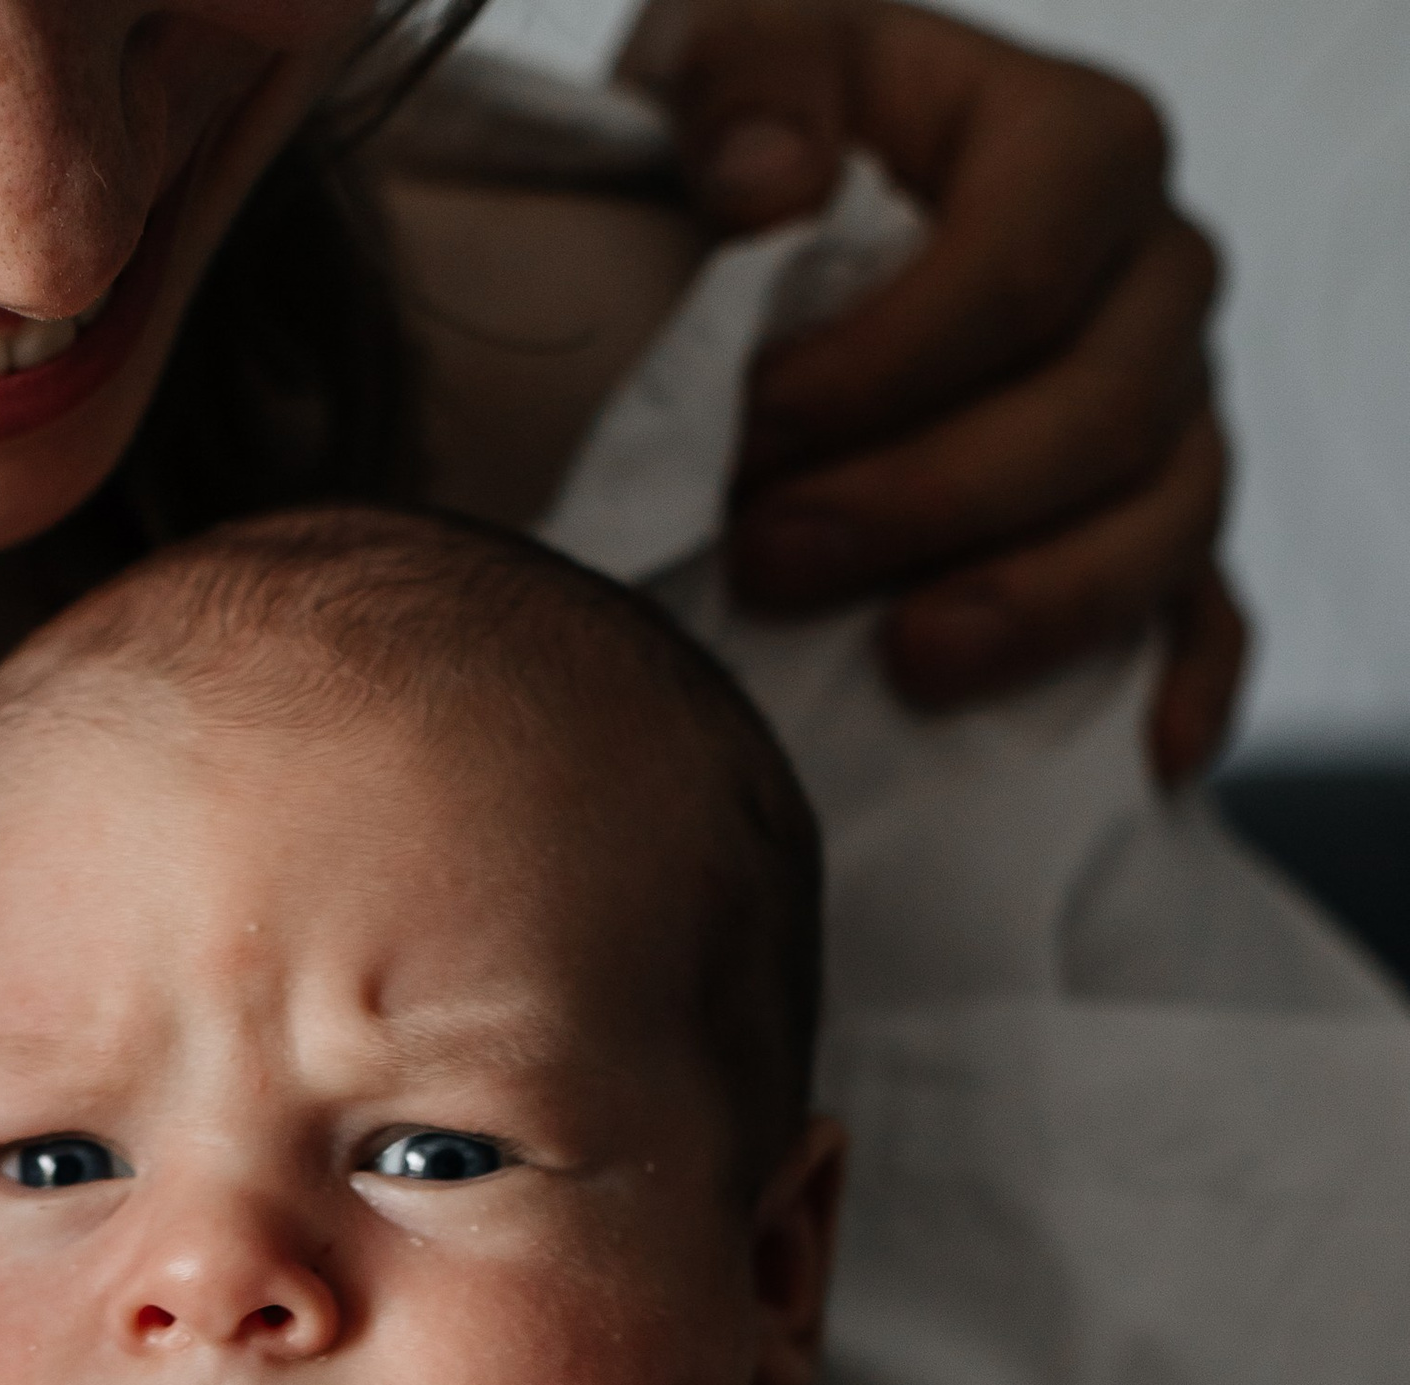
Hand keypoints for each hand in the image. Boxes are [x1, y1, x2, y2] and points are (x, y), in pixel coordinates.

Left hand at [617, 0, 1243, 777]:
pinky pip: (1205, 617)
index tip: (753, 427)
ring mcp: (1169, 417)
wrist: (764, 257)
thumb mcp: (734, 54)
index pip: (1022, 267)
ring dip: (1035, 606)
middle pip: (1098, 410)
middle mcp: (1153, 281)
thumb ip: (751, 83)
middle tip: (769, 558)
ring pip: (1162, 523)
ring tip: (900, 661)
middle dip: (927, 502)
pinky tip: (1144, 759)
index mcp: (1074, 147)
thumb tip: (767, 187)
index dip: (887, 365)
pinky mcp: (1152, 535)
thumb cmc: (760, 149)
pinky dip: (1181, 688)